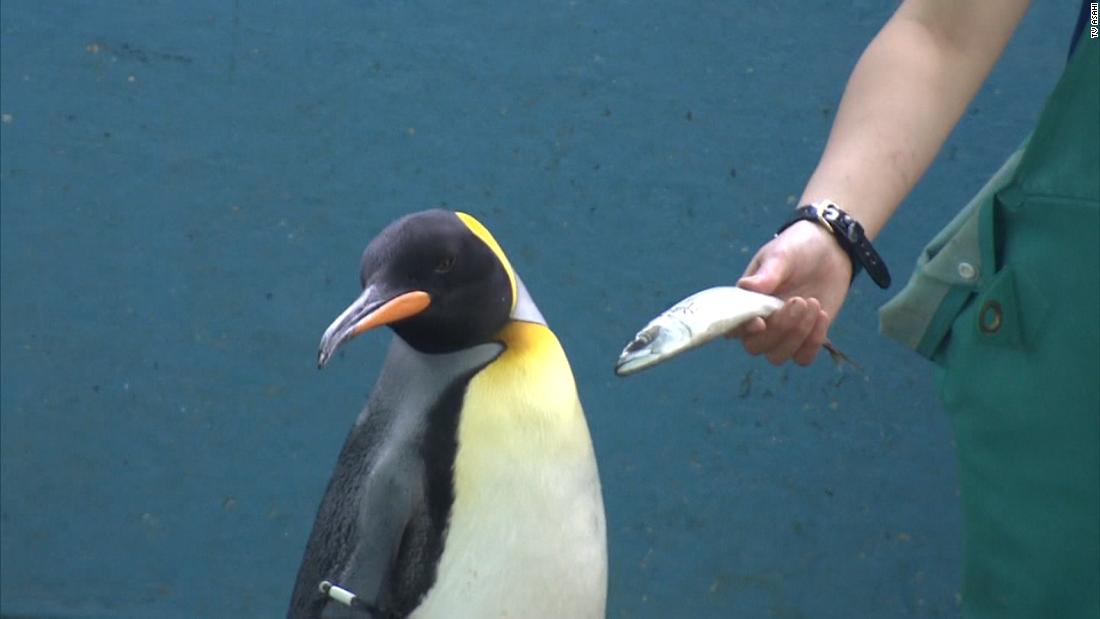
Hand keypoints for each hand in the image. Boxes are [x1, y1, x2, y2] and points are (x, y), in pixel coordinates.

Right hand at [730, 221, 852, 364]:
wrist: (830, 249)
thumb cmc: (797, 248)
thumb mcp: (781, 255)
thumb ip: (766, 274)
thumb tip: (745, 286)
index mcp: (746, 302)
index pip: (733, 327)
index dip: (743, 331)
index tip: (761, 321)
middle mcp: (761, 322)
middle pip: (756, 347)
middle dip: (779, 329)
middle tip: (799, 300)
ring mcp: (783, 333)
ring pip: (778, 356)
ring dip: (797, 336)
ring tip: (813, 304)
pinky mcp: (806, 338)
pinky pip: (803, 357)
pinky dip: (813, 342)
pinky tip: (822, 315)